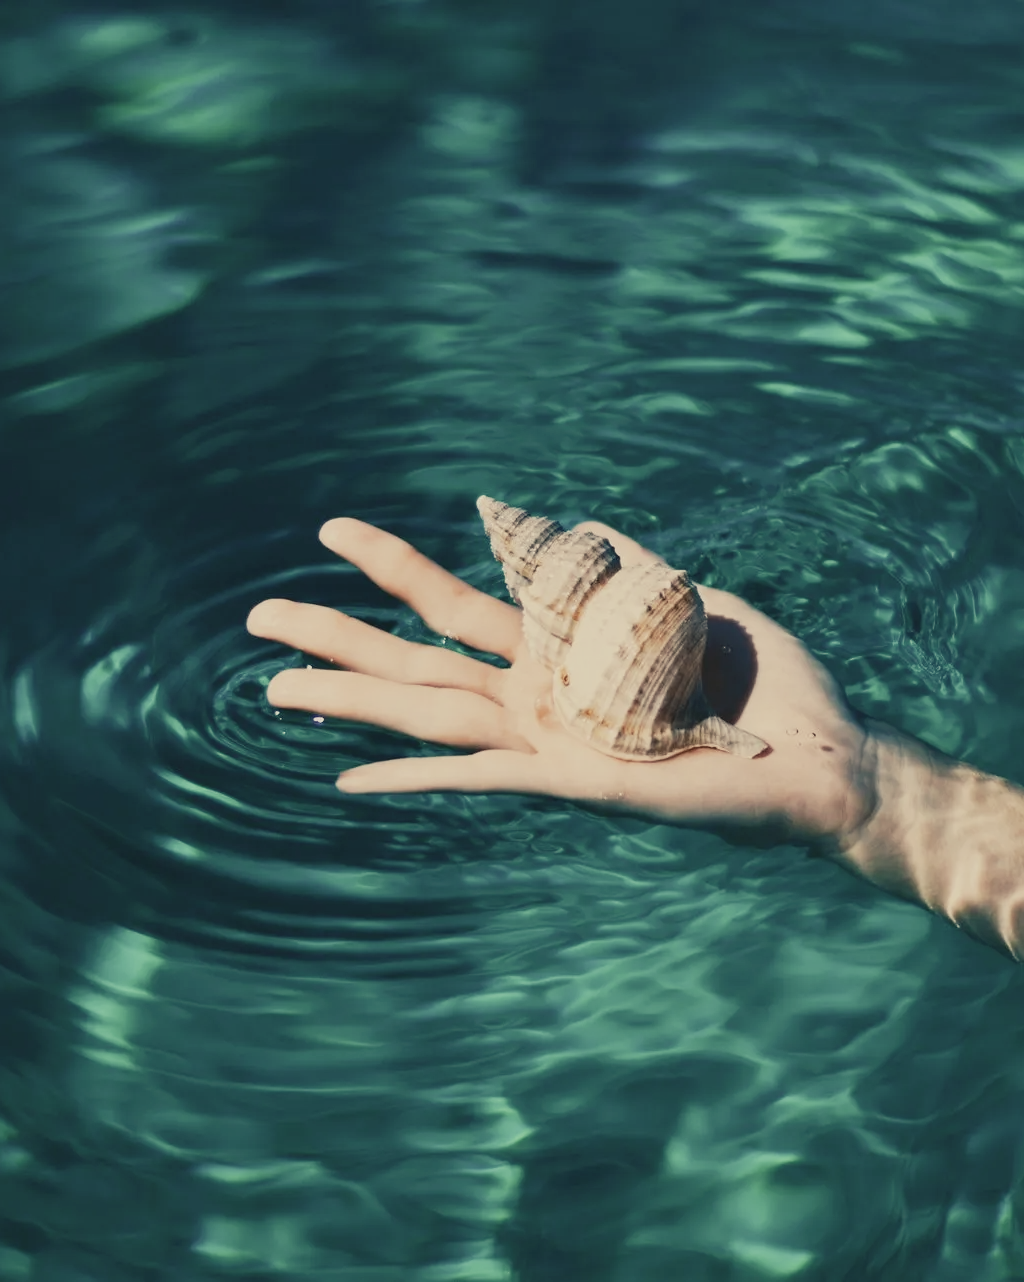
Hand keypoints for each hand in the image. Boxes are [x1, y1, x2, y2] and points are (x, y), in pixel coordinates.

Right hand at [246, 516, 881, 854]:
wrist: (823, 757)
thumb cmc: (765, 685)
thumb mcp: (690, 598)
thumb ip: (627, 566)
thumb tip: (574, 521)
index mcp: (561, 653)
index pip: (458, 603)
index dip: (394, 567)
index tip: (332, 532)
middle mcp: (539, 699)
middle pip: (418, 660)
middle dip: (338, 634)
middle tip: (257, 617)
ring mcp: (549, 742)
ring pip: (429, 714)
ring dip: (350, 699)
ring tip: (274, 683)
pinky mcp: (577, 780)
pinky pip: (484, 775)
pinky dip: (417, 780)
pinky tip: (350, 782)